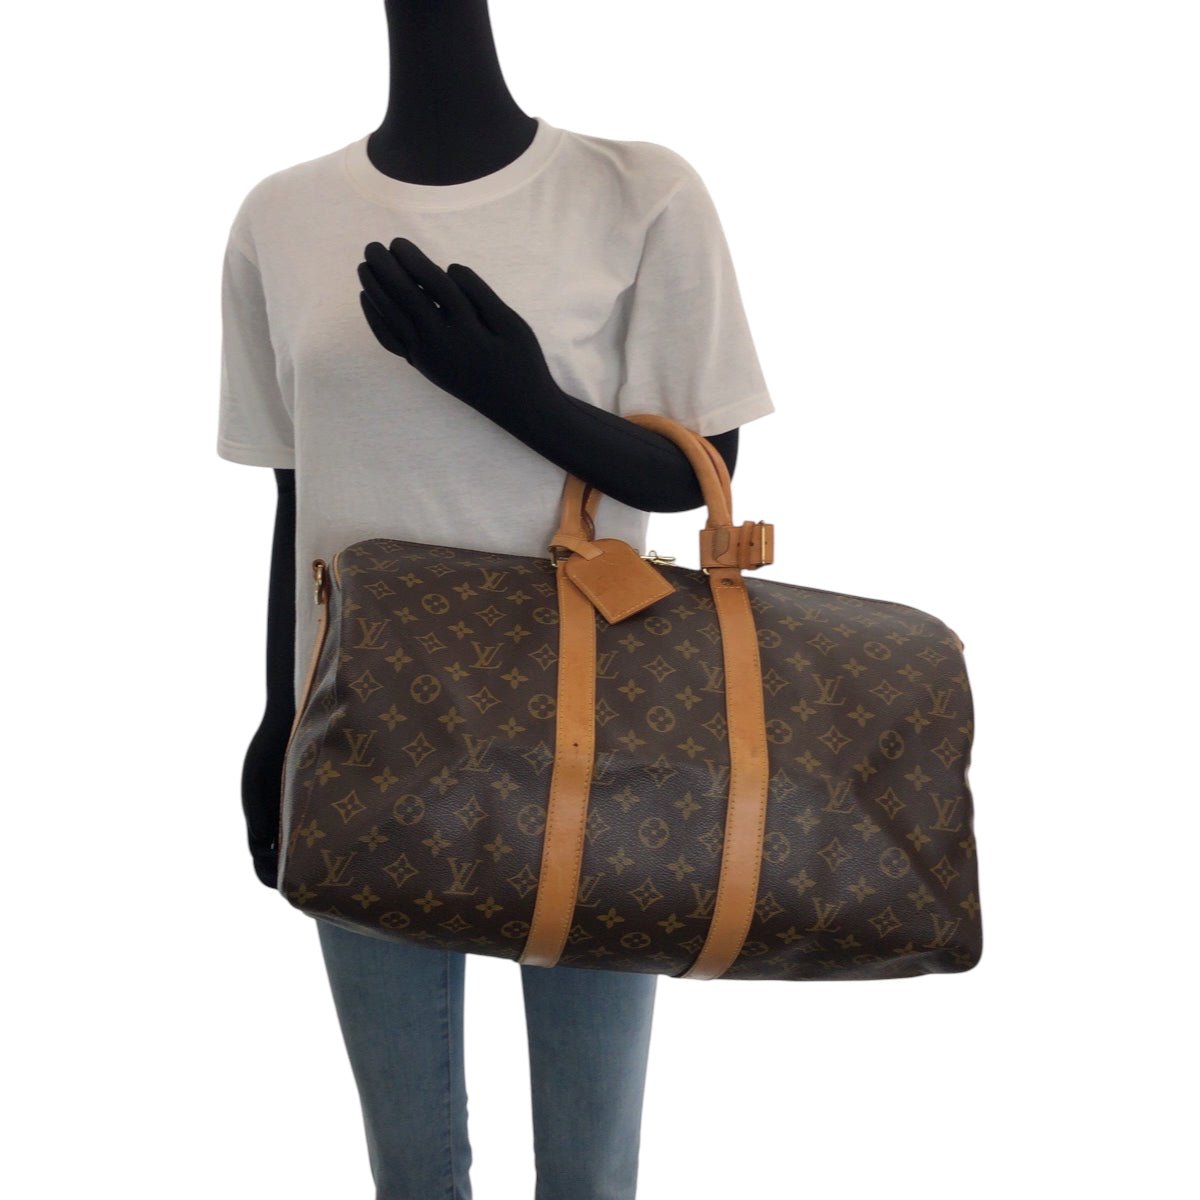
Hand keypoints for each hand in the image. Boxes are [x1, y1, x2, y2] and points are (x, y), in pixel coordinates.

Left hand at [357, 237, 560, 418]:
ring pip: (392, 318)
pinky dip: (375, 319)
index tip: (397, 242)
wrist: (517, 406)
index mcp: (466, 327)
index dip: (413, 261)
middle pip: (405, 298)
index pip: (432, 285)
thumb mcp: (513, 324)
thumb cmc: (521, 360)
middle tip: (371, 246)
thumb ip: (483, 295)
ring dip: (375, 290)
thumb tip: (451, 268)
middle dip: (386, 270)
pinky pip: (390, 341)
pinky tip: (367, 299)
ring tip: (363, 266)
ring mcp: (427, 357)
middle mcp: (441, 342)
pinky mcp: (422, 366)